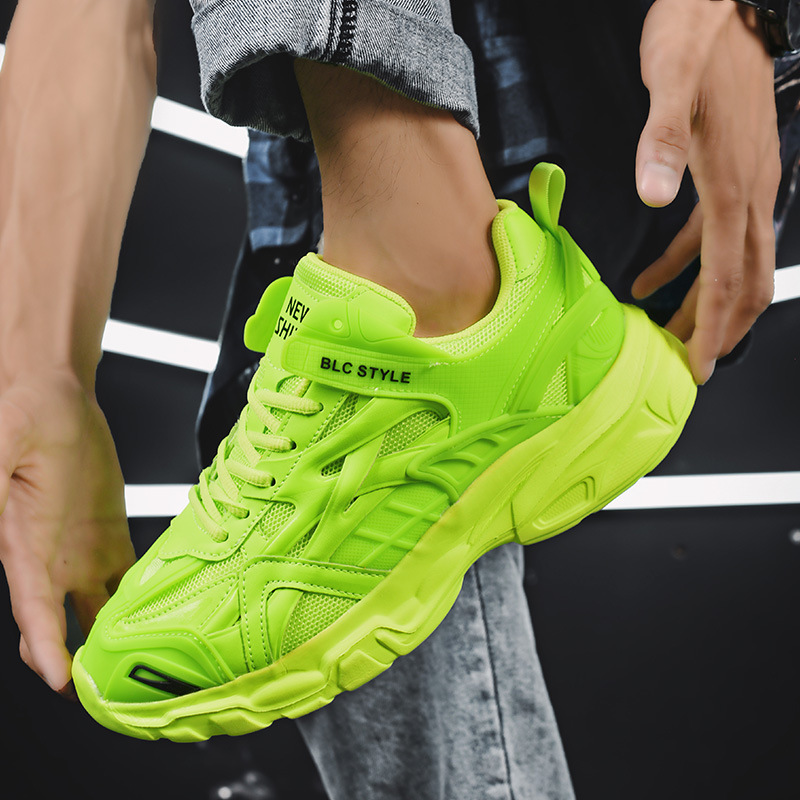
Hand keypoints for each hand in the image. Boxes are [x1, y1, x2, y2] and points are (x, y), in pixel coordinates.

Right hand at [0, 369, 134, 692]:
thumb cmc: (16, 419)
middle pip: (60, 627)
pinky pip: (127, 576)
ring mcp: (81, 551)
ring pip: (97, 611)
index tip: (62, 680)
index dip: (44, 647)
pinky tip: (165, 617)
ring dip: (114, 639)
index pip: (32, 610)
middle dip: (78, 662)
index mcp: (20, 546)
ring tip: (142, 667)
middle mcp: (49, 560)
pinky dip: (142, 600)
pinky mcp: (109, 535)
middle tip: (107, 692)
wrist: (50, 399)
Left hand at [631, 0, 779, 383]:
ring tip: (670, 335)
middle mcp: (748, 191)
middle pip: (743, 282)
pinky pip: (707, 235)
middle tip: (691, 365)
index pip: (728, 275)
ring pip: (729, 264)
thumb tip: (655, 196)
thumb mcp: (673, 82)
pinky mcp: (724, 174)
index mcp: (735, 183)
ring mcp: (741, 184)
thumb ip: (664, 140)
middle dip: (719, 329)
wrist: (723, 3)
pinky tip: (648, 280)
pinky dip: (680, 265)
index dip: (713, 325)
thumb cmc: (698, 38)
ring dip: (701, 303)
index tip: (699, 364)